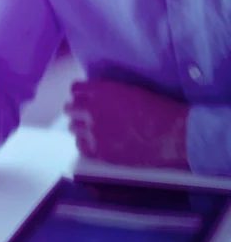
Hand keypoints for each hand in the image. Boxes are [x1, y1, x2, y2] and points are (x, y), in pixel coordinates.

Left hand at [64, 79, 189, 168]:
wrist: (171, 133)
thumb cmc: (156, 107)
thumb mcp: (128, 90)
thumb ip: (107, 92)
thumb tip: (96, 96)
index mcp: (101, 90)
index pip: (76, 89)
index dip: (80, 93)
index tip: (84, 97)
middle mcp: (92, 109)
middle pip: (70, 108)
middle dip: (76, 110)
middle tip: (84, 114)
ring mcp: (94, 132)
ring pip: (73, 127)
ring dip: (80, 126)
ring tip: (90, 129)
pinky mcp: (100, 152)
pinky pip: (81, 147)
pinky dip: (85, 143)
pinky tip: (94, 143)